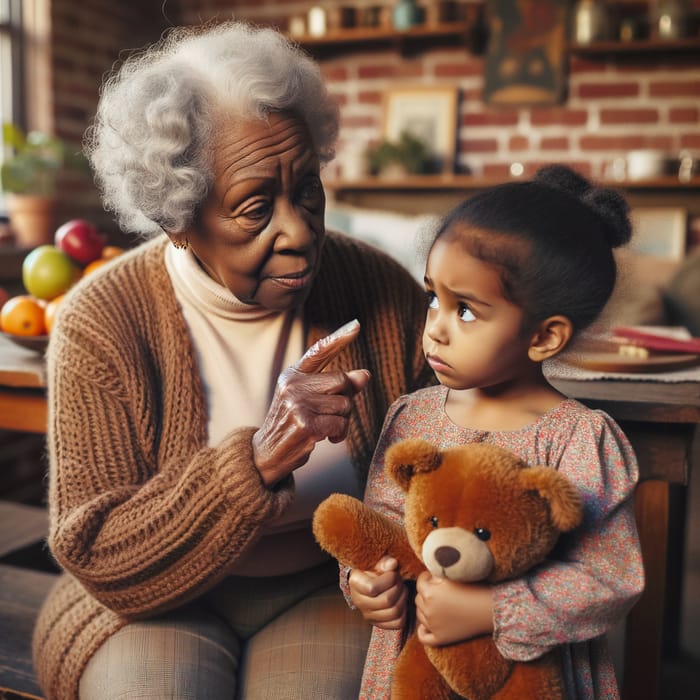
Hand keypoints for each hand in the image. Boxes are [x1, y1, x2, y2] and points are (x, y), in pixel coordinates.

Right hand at [252, 319, 369, 485]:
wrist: (267, 454)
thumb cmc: (293, 424)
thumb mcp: (310, 400)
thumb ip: (336, 387)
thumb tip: (365, 375)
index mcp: (293, 375)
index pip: (319, 351)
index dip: (340, 338)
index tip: (357, 324)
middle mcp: (293, 385)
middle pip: (342, 381)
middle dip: (345, 401)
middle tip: (330, 415)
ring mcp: (298, 403)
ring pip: (345, 405)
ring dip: (342, 421)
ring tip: (323, 428)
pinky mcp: (305, 423)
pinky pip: (340, 424)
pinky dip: (338, 434)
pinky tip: (324, 438)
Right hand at [348, 556, 406, 629]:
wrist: (370, 580)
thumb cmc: (375, 569)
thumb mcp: (377, 561)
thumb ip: (385, 561)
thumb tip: (393, 564)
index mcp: (355, 583)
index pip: (372, 587)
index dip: (388, 579)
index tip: (393, 573)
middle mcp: (359, 601)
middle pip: (386, 601)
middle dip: (398, 588)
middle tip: (400, 580)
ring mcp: (368, 615)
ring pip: (394, 612)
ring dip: (403, 598)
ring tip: (401, 589)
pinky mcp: (378, 623)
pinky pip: (398, 623)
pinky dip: (404, 612)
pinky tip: (401, 600)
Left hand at [415, 572, 493, 646]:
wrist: (489, 609)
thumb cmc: (473, 589)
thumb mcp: (451, 577)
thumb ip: (435, 575)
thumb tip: (427, 576)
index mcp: (430, 593)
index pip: (420, 582)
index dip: (426, 577)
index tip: (431, 576)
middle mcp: (429, 610)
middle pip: (419, 598)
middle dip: (425, 592)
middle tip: (437, 590)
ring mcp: (433, 625)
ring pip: (420, 614)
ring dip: (424, 608)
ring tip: (436, 604)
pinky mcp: (440, 638)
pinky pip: (423, 636)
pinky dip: (422, 630)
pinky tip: (425, 626)